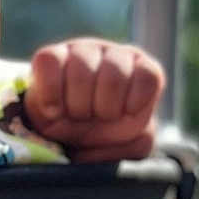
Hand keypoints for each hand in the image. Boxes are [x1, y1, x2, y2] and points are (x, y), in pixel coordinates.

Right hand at [23, 39, 164, 162]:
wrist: (59, 137)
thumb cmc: (100, 137)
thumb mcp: (127, 147)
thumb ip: (136, 146)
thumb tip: (125, 141)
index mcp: (140, 71)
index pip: (149, 76)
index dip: (133, 103)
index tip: (120, 118)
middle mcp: (113, 55)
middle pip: (114, 78)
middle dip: (101, 110)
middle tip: (93, 118)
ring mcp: (81, 51)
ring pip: (81, 72)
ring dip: (76, 106)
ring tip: (73, 115)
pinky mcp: (50, 56)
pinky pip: (49, 61)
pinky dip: (50, 95)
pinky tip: (54, 110)